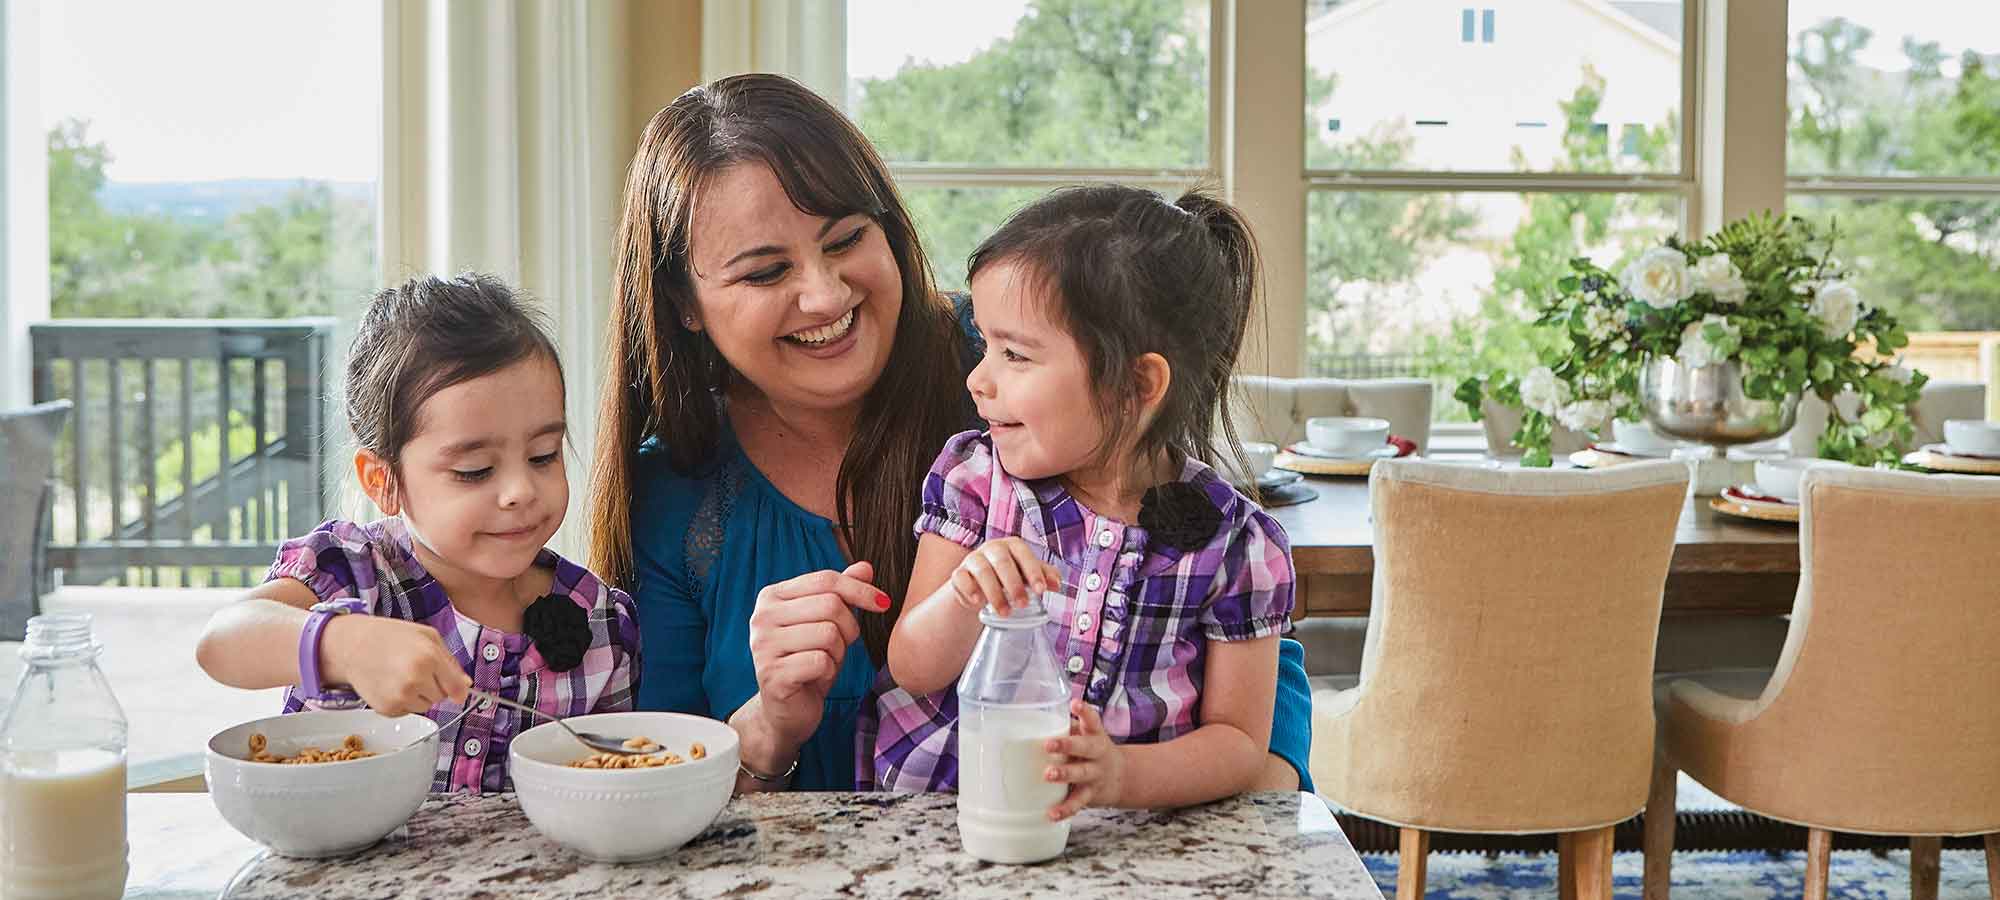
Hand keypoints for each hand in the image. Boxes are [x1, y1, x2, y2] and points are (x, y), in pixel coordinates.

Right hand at [320, 615, 471, 715]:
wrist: (352, 646)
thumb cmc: (390, 636)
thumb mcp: (427, 636)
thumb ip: (450, 661)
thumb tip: (466, 685)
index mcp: (428, 658)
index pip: (457, 688)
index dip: (458, 689)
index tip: (458, 690)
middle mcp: (415, 680)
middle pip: (441, 697)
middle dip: (434, 686)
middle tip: (416, 669)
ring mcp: (400, 697)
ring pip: (425, 706)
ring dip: (419, 695)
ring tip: (401, 675)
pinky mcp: (387, 709)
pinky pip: (407, 711)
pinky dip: (403, 702)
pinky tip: (391, 685)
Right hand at [747, 561, 887, 748]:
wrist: (787, 710)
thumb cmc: (808, 660)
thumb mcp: (828, 622)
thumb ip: (842, 593)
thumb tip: (866, 567)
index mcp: (772, 597)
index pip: (825, 579)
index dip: (860, 590)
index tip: (883, 603)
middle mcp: (761, 617)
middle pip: (830, 605)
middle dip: (849, 628)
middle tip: (840, 646)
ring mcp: (763, 646)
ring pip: (829, 634)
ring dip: (838, 652)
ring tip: (825, 662)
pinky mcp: (772, 675)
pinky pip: (821, 662)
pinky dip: (829, 671)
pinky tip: (816, 678)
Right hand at [946, 537, 1059, 616]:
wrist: (980, 588)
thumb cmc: (1008, 578)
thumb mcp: (1027, 576)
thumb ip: (1043, 576)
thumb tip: (1056, 583)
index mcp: (1012, 546)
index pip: (1023, 553)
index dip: (1033, 571)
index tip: (1041, 590)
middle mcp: (992, 549)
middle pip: (1002, 561)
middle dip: (1014, 584)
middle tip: (1022, 604)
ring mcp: (973, 560)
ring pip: (982, 570)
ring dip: (994, 593)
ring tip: (1004, 612)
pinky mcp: (959, 573)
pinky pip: (961, 577)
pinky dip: (970, 589)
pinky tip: (978, 602)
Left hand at [1043, 699, 1125, 820]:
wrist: (1122, 778)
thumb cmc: (1092, 752)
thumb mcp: (1086, 737)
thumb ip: (1064, 730)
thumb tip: (1029, 724)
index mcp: (1095, 735)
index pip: (1093, 720)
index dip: (1085, 712)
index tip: (1075, 704)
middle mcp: (1098, 754)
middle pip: (1086, 747)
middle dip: (1067, 745)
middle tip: (1048, 744)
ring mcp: (1095, 774)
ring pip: (1081, 774)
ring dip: (1065, 774)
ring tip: (1048, 774)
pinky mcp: (1090, 794)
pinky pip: (1077, 802)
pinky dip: (1064, 809)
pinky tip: (1051, 813)